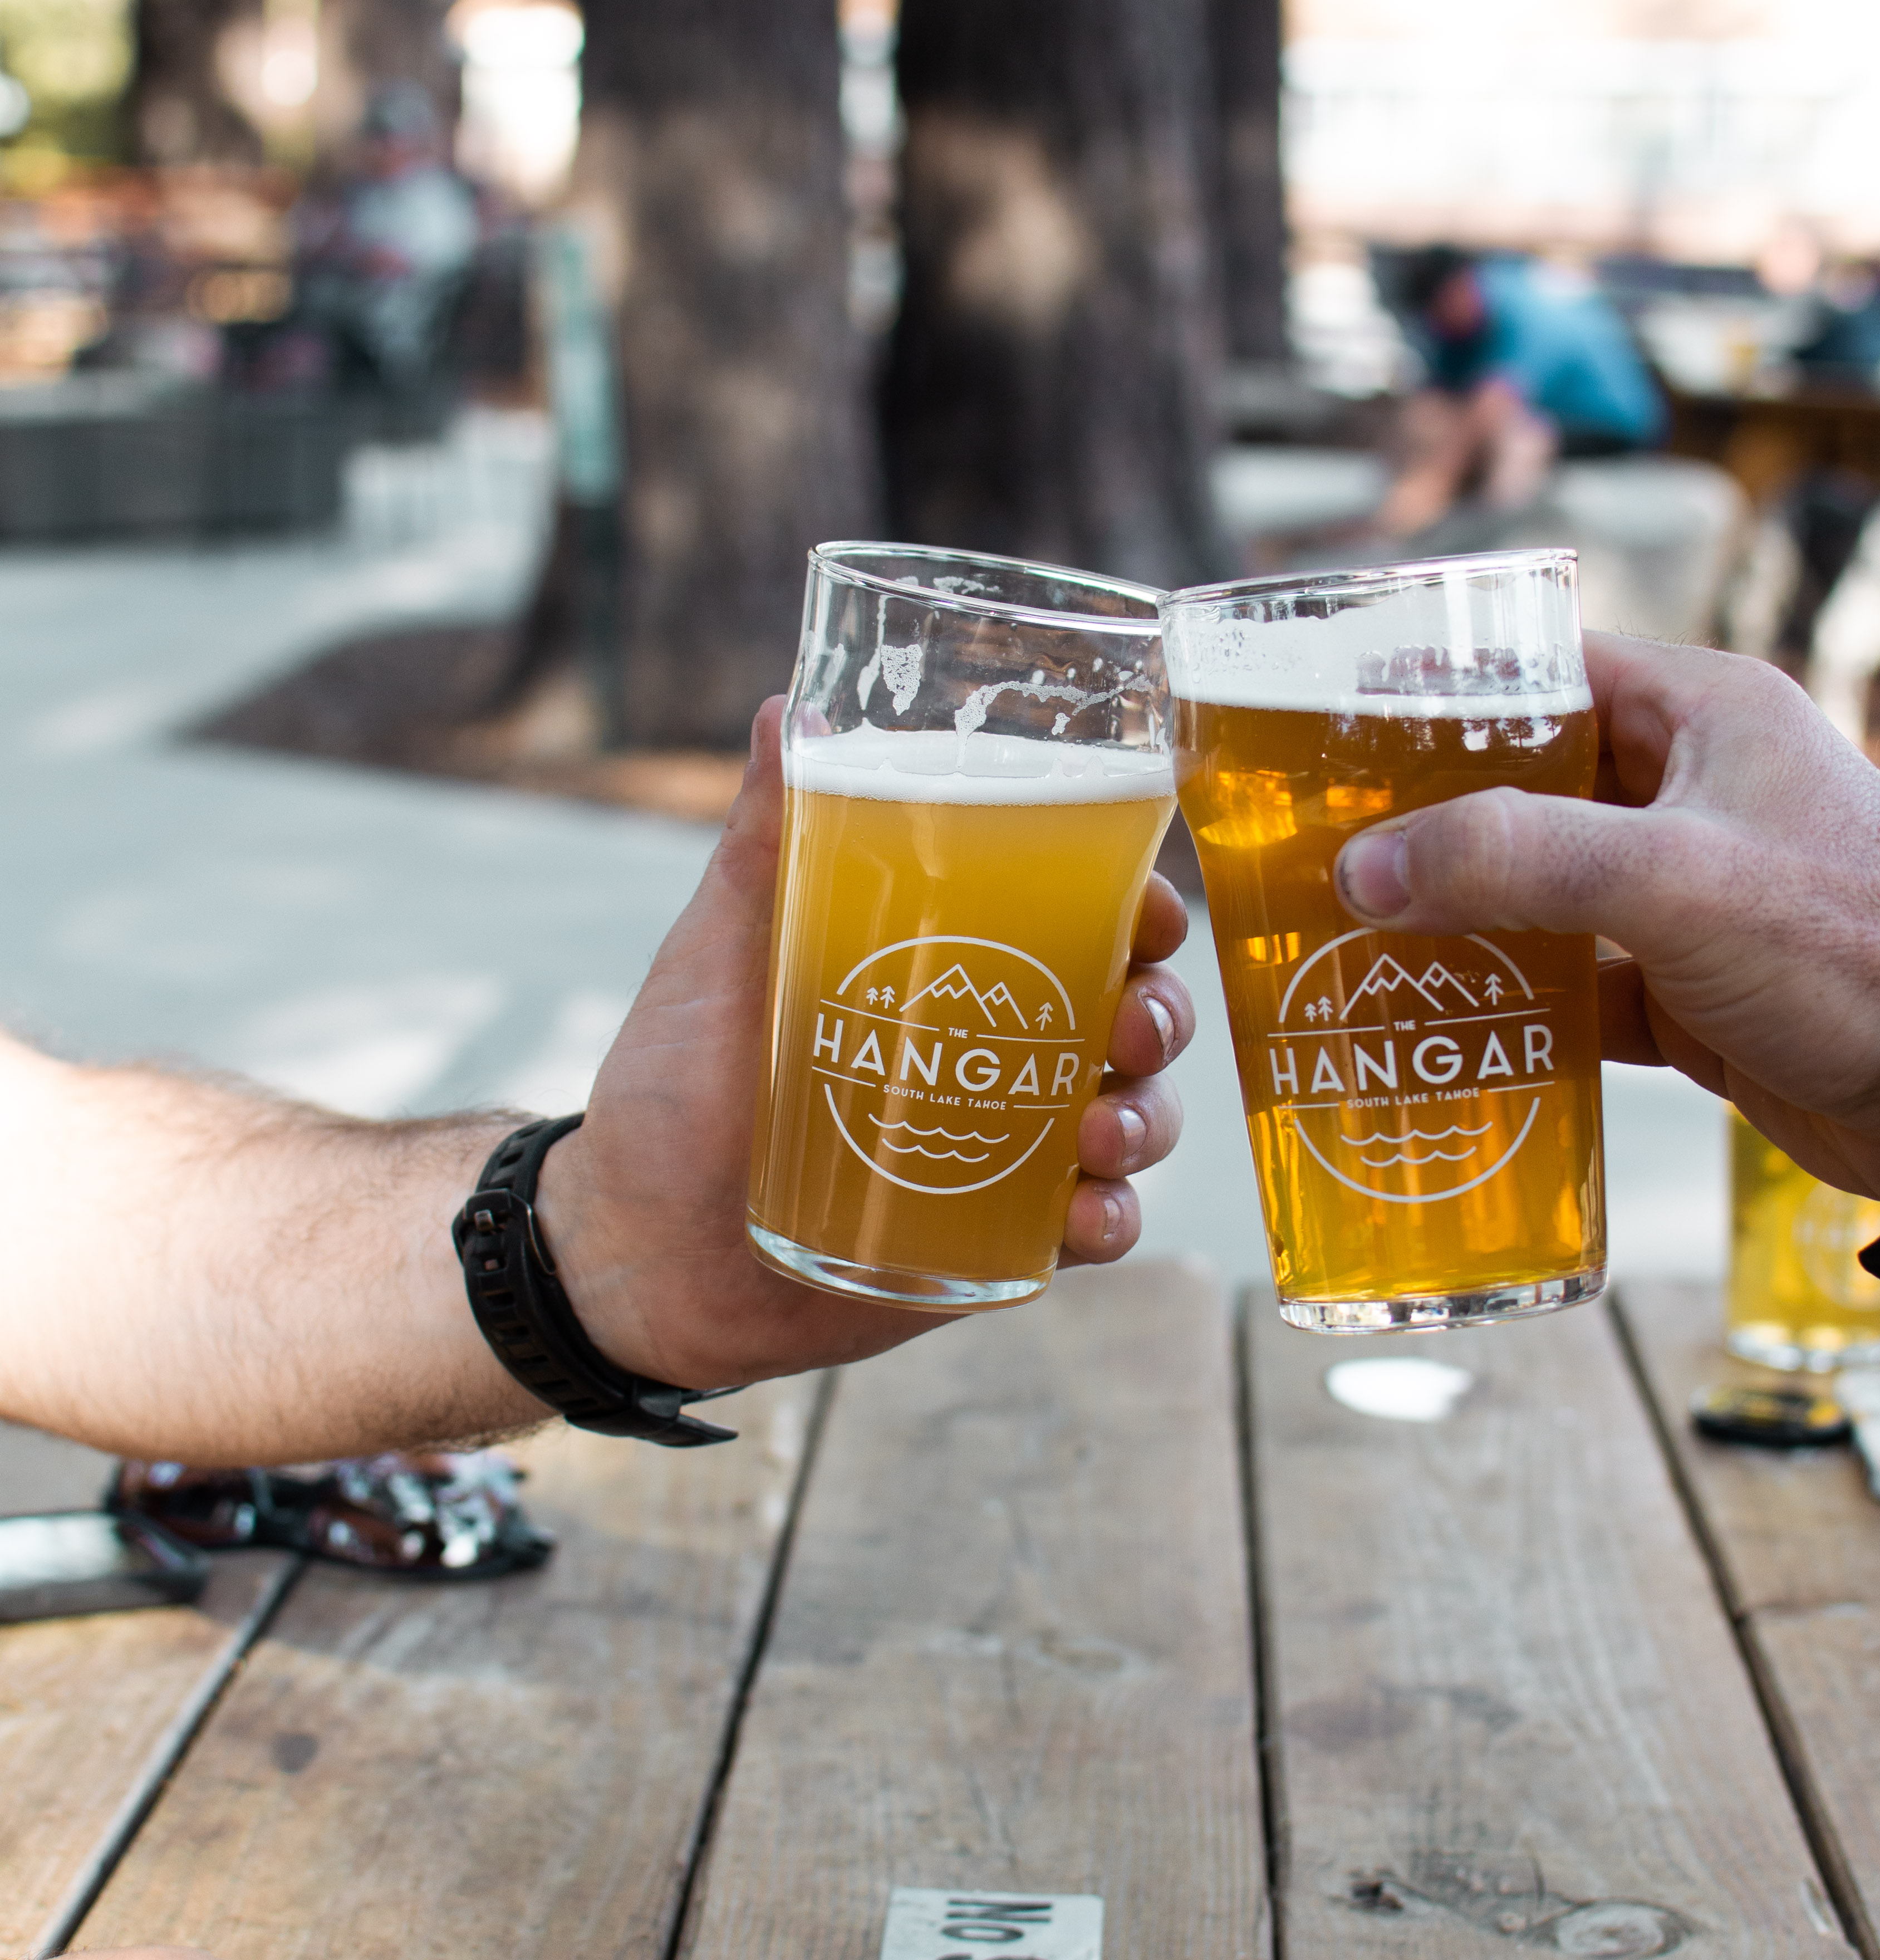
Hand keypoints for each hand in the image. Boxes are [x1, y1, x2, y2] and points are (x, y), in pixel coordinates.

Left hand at [537, 699, 1194, 1388]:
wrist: (639, 1254)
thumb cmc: (673, 1091)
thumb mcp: (721, 954)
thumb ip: (763, 840)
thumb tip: (782, 705)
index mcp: (953, 969)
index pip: (1082, 923)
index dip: (1141, 912)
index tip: (1150, 910)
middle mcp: (997, 1054)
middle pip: (1130, 1016)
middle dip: (1160, 1015)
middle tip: (1132, 1027)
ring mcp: (1004, 1153)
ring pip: (1130, 1117)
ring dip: (1147, 1118)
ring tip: (1101, 1135)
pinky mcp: (995, 1243)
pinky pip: (1088, 1227)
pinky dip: (1110, 1217)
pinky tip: (1089, 1212)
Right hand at [1333, 632, 1879, 1199]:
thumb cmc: (1849, 947)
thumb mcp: (1670, 879)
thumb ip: (1513, 859)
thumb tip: (1365, 870)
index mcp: (1705, 714)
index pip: (1545, 669)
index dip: (1439, 694)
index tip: (1336, 729)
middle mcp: (1695, 789)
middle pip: (1526, 785)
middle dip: (1427, 821)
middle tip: (1314, 847)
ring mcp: (1691, 893)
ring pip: (1540, 890)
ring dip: (1459, 919)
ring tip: (1347, 940)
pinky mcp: (1689, 987)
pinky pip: (1573, 981)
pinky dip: (1510, 1004)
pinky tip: (1433, 1025)